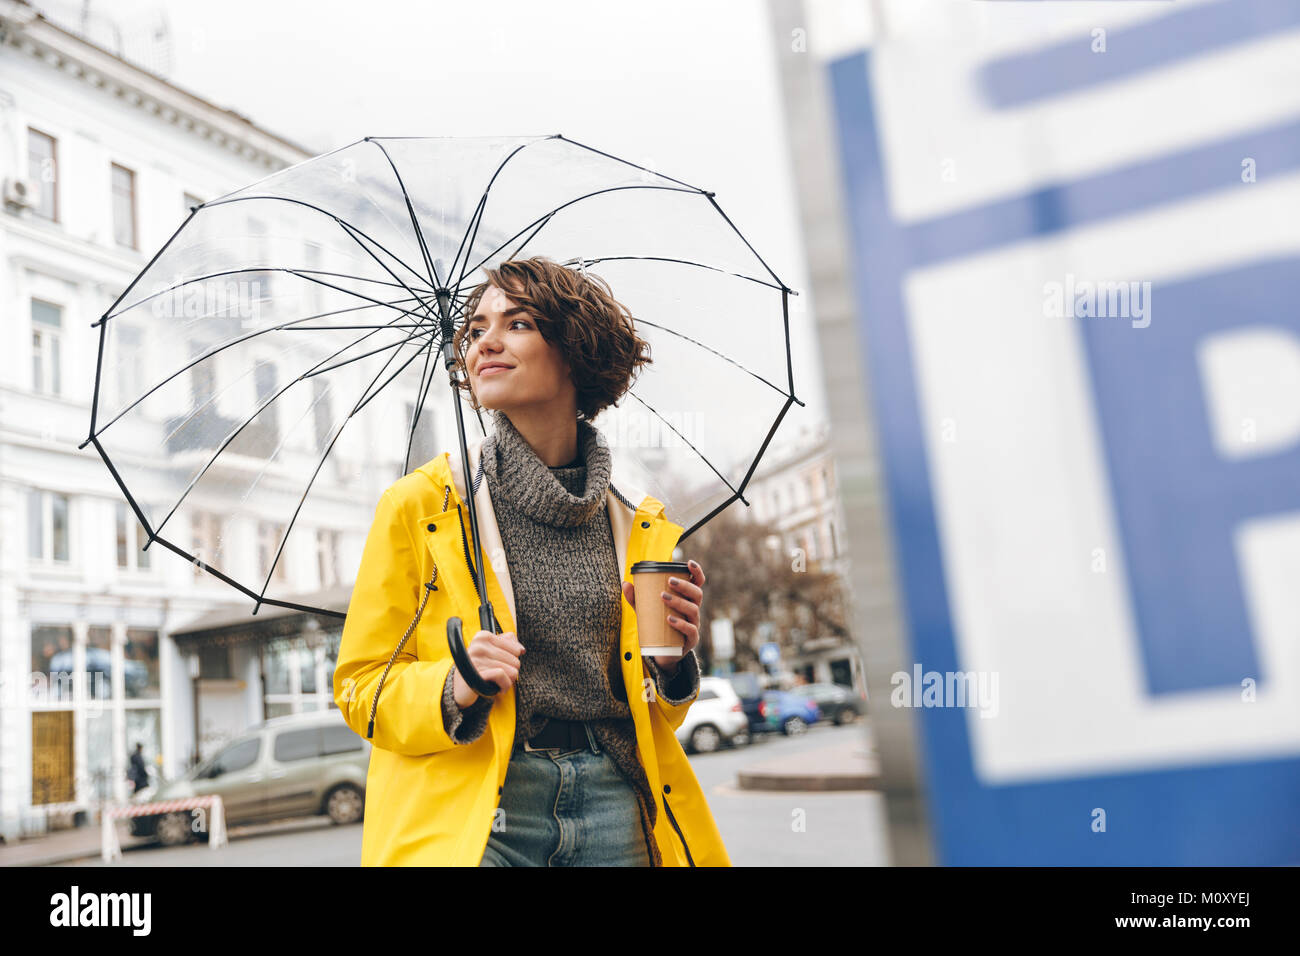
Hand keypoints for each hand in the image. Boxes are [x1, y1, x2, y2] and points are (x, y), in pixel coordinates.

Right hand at [453, 629, 524, 706]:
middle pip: (515, 660)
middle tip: (502, 677)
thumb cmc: (480, 668)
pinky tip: (500, 689)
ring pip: (511, 670)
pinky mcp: (476, 673)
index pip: (515, 648)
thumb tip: (521, 649)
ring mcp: (476, 659)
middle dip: (511, 671)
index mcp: (483, 636)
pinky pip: (502, 676)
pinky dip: (505, 685)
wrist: (460, 688)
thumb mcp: (491, 652)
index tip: (505, 665)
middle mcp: (478, 645)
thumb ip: (507, 644)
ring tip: (501, 683)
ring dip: (509, 681)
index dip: (513, 660)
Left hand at [621, 559, 704, 673]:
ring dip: (679, 601)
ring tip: (663, 597)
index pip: (697, 583)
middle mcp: (694, 610)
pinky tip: (669, 619)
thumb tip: (625, 583)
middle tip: (669, 581)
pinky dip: (680, 624)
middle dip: (684, 585)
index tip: (689, 562)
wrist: (662, 654)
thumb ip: (637, 598)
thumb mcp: (646, 611)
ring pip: (693, 610)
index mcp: (687, 600)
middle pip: (697, 594)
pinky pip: (690, 630)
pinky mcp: (691, 640)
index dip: (696, 571)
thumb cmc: (658, 627)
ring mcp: (694, 625)